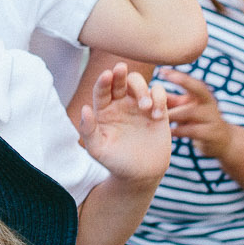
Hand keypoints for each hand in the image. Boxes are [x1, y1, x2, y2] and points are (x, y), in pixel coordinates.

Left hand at [78, 64, 174, 182]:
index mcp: (104, 110)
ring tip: (145, 107)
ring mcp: (139, 105)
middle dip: (121, 73)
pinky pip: (159, 93)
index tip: (107, 75)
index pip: (101, 90)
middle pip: (120, 80)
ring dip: (142, 89)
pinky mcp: (157, 109)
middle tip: (121, 70)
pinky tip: (157, 116)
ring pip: (139, 83)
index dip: (103, 81)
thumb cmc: (116, 162)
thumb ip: (88, 130)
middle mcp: (120, 104)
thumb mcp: (98, 150)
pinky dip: (159, 98)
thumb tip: (84, 109)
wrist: (141, 174)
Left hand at [156, 69, 231, 161]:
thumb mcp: (186, 108)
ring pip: (191, 112)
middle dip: (182, 82)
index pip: (192, 81)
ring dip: (173, 114)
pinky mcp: (211, 134)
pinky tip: (168, 132)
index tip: (162, 70)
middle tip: (163, 86)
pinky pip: (192, 130)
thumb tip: (148, 91)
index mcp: (203, 95)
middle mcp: (210, 103)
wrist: (221, 141)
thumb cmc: (198, 121)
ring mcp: (212, 118)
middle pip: (199, 88)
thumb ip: (171, 100)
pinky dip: (178, 131)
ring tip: (157, 116)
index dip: (178, 75)